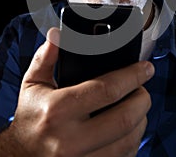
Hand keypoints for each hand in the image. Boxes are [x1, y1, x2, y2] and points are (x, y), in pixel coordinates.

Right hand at [10, 27, 154, 156]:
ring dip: (141, 120)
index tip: (145, 68)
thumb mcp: (32, 84)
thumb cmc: (30, 118)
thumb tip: (57, 35)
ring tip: (136, 106)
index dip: (132, 76)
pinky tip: (127, 128)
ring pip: (129, 141)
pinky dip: (132, 141)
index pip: (106, 90)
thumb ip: (45, 57)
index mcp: (57, 111)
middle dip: (142, 99)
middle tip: (142, 88)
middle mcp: (70, 140)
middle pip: (125, 118)